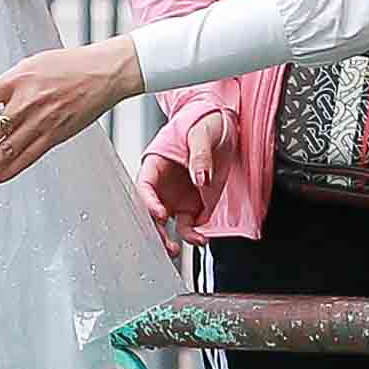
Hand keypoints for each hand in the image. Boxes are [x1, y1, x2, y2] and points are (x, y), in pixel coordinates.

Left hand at [0, 38, 142, 189]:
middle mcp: (26, 102)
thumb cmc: (67, 65)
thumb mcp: (31, 65)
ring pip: (7, 150)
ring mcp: (42, 121)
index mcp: (16, 80)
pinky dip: (11, 169)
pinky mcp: (56, 135)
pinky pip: (29, 156)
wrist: (104, 72)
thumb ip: (6, 83)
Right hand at [135, 112, 218, 241]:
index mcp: (155, 165)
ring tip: (180, 248)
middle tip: (164, 244)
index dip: (148, 202)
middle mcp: (162, 185)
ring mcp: (176, 197)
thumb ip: (200, 156)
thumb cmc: (204, 120)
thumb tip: (201, 178)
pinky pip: (189, 225)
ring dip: (172, 238)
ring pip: (168, 225)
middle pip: (151, 212)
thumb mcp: (201, 132)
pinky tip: (200, 238)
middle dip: (155, 230)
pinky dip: (193, 235)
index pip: (144, 187)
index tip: (160, 214)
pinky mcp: (193, 206)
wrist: (224, 124)